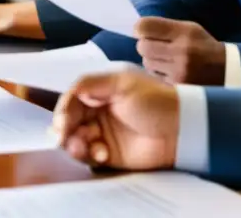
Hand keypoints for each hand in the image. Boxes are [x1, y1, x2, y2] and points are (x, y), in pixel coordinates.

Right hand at [54, 69, 179, 170]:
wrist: (179, 129)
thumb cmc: (155, 100)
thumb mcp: (123, 84)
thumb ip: (92, 84)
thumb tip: (70, 91)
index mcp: (101, 91)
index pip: (72, 99)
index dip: (62, 111)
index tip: (61, 123)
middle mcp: (98, 111)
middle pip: (69, 121)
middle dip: (64, 129)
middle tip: (64, 137)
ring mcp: (102, 133)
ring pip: (75, 140)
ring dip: (74, 144)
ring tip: (84, 147)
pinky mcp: (108, 153)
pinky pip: (88, 156)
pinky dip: (89, 155)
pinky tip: (101, 153)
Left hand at [135, 17, 225, 84]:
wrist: (227, 71)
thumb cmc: (203, 46)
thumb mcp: (189, 29)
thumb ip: (164, 28)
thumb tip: (136, 30)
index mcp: (185, 32)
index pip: (146, 26)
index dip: (140, 28)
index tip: (142, 32)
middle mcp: (182, 51)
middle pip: (142, 46)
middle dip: (145, 46)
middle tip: (155, 48)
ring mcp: (179, 72)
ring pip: (147, 63)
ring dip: (151, 61)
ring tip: (165, 61)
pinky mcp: (177, 87)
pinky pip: (155, 78)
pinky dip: (158, 75)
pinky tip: (170, 72)